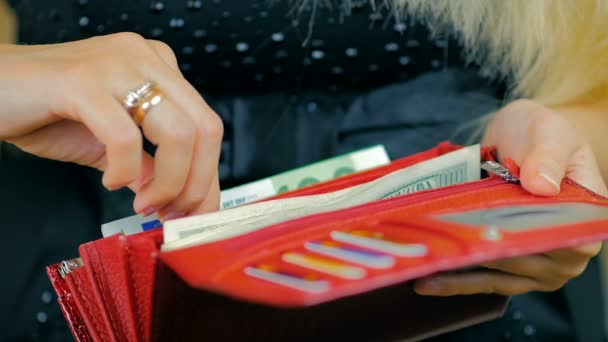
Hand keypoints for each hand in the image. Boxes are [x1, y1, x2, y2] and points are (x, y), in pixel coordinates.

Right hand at [0, 33, 222, 218]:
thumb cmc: (46, 111)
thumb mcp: (111, 144)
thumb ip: (149, 166)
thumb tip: (181, 198)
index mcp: (159, 68)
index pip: (207, 126)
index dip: (208, 177)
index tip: (197, 212)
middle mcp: (146, 58)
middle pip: (205, 129)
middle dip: (195, 184)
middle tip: (173, 213)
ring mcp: (116, 65)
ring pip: (177, 132)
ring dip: (169, 183)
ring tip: (143, 203)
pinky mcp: (82, 81)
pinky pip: (126, 137)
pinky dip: (126, 171)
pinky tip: (111, 181)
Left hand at [414, 99, 606, 295]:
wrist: (523, 139)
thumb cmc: (543, 135)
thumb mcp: (548, 132)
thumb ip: (547, 156)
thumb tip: (542, 186)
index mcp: (587, 219)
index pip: (561, 241)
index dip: (525, 239)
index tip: (487, 235)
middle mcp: (568, 251)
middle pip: (523, 261)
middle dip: (483, 253)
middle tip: (441, 249)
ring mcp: (541, 267)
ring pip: (499, 277)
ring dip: (461, 274)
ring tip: (425, 273)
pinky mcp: (512, 270)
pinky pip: (485, 281)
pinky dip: (457, 282)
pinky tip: (429, 281)